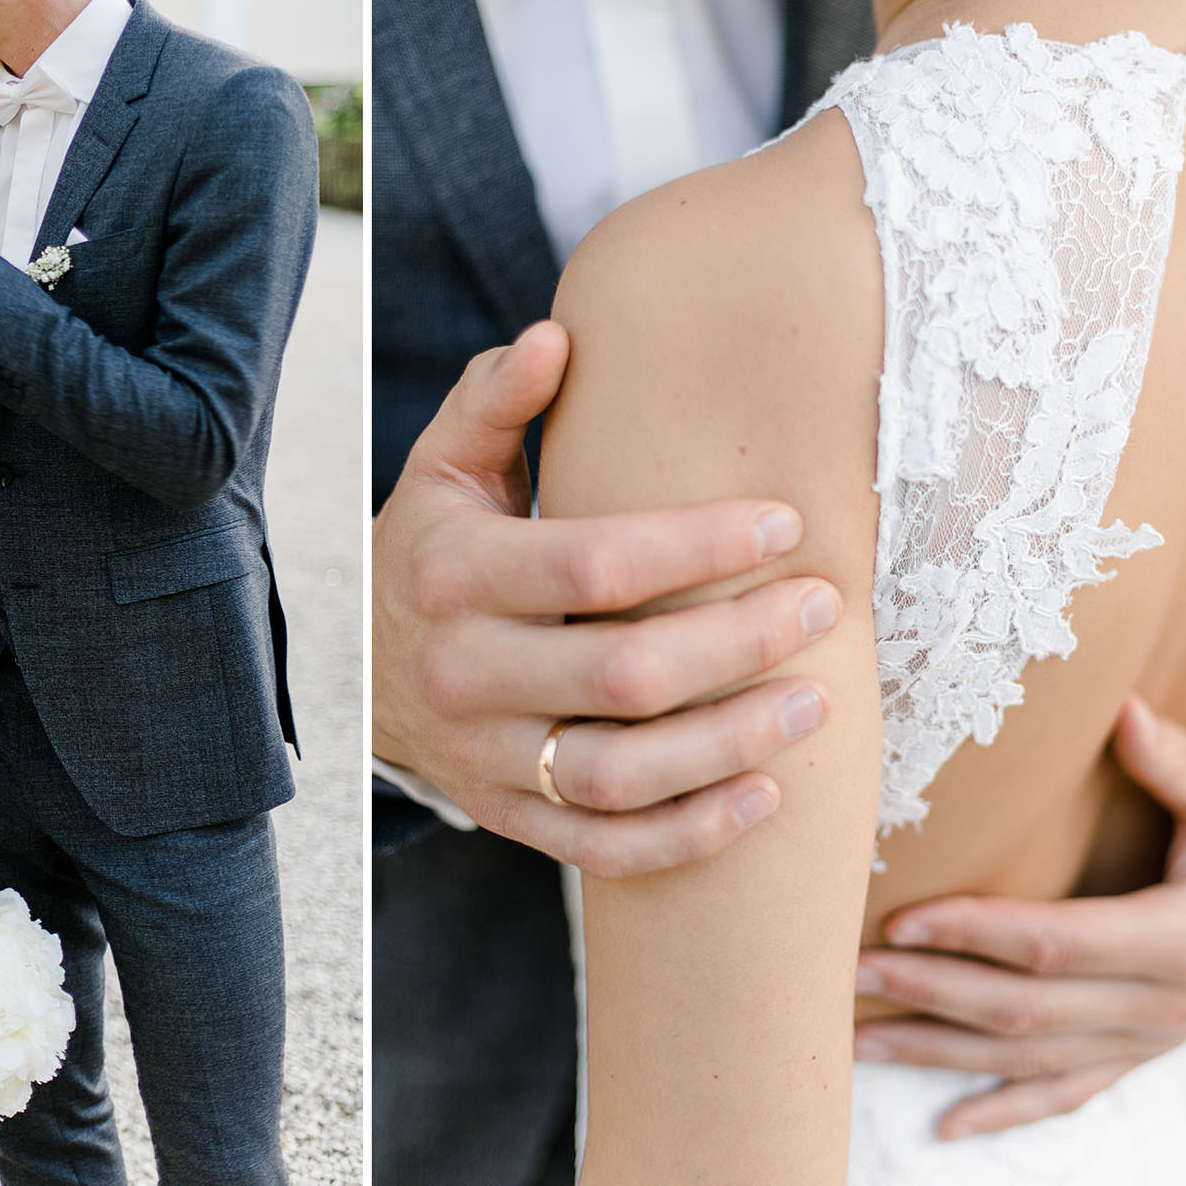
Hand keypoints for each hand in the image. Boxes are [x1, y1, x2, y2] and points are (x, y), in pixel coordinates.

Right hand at [373, 320, 840, 878]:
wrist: (362, 671)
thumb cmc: (432, 548)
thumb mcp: (444, 467)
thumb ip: (495, 402)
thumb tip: (555, 337)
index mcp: (454, 573)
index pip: (594, 563)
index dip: (700, 547)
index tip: (785, 521)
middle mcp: (463, 672)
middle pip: (624, 674)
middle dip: (741, 641)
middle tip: (824, 604)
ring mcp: (484, 756)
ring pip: (622, 773)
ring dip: (734, 743)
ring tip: (818, 701)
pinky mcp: (506, 814)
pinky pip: (604, 848)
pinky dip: (688, 834)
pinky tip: (764, 795)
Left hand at [854, 696, 1185, 1136]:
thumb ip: (1176, 758)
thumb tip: (1123, 711)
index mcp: (1184, 937)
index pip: (1057, 944)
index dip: (975, 935)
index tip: (900, 919)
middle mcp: (1163, 1005)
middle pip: (1026, 1012)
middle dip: (929, 995)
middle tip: (847, 974)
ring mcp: (1152, 1039)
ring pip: (1030, 1062)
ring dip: (938, 1055)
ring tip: (855, 1040)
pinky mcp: (1144, 1051)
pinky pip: (1066, 1094)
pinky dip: (1002, 1111)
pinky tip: (943, 1124)